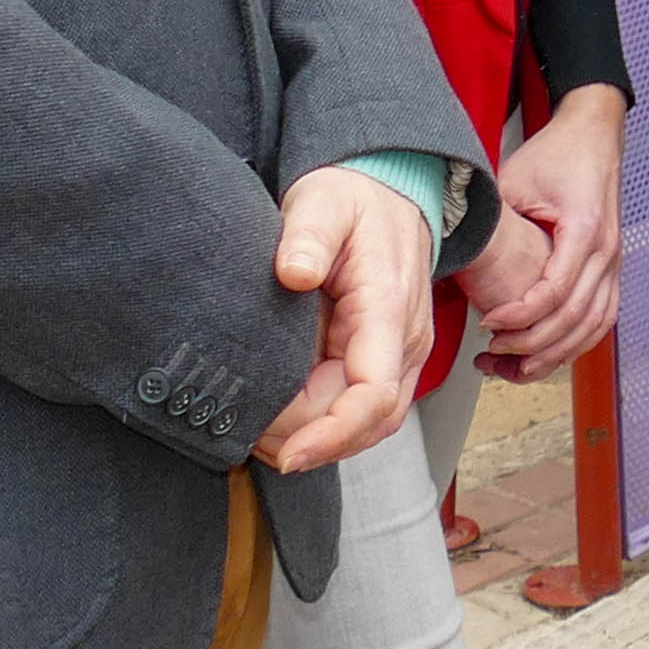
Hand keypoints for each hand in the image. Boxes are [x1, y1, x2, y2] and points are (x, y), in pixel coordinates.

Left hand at [255, 164, 432, 473]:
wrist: (388, 194)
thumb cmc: (354, 200)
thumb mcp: (324, 202)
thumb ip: (308, 234)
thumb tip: (294, 273)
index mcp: (388, 308)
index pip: (375, 392)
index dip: (334, 432)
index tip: (289, 454)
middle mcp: (404, 341)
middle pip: (366, 420)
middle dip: (309, 440)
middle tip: (244, 436)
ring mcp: (399, 354)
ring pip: (370, 425)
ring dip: (320, 442)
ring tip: (261, 440)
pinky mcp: (385, 359)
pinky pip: (363, 410)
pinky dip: (327, 429)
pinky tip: (285, 427)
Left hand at [480, 85, 627, 379]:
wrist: (594, 134)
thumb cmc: (558, 153)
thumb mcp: (513, 181)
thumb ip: (492, 221)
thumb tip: (452, 252)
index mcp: (584, 229)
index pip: (555, 292)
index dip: (520, 316)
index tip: (488, 324)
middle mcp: (606, 251)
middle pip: (575, 320)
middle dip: (532, 347)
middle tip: (493, 356)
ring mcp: (614, 262)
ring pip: (593, 327)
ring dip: (555, 355)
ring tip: (515, 368)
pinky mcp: (612, 269)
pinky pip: (601, 318)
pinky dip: (575, 343)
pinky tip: (546, 353)